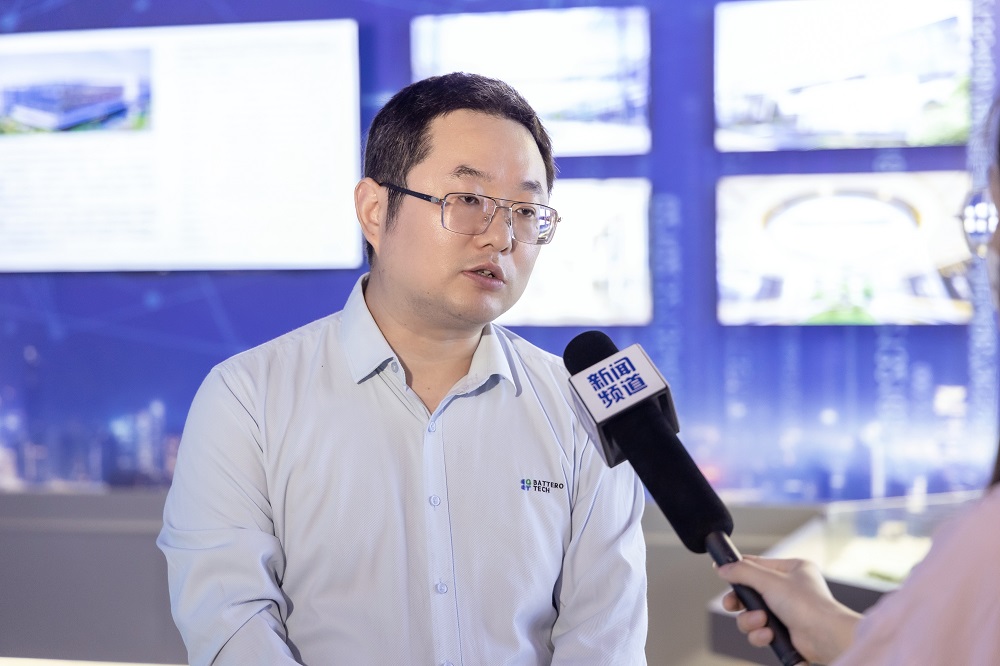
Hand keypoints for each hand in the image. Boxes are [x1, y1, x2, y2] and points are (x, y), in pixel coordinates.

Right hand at [717, 555, 861, 665]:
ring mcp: (787, 612)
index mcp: (792, 570)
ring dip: (751, 621)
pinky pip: (760, 632)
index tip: (722, 573)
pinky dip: (760, 635)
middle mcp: (789, 590)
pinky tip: (768, 635)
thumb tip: (722, 568)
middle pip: (751, 593)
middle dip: (741, 603)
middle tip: (732, 605)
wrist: (826, 638)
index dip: (739, 570)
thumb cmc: (808, 606)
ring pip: (752, 615)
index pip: (757, 565)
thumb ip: (743, 572)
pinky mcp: (784, 632)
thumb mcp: (770, 581)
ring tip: (761, 622)